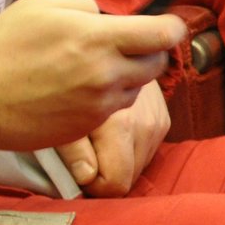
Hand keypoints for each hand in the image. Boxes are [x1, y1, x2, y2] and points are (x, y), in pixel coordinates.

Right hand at [0, 0, 184, 153]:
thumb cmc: (5, 46)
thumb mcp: (41, 5)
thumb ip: (84, 4)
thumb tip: (107, 18)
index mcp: (97, 39)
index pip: (160, 35)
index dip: (172, 26)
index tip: (169, 24)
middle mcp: (106, 75)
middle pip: (156, 63)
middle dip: (149, 50)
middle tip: (127, 42)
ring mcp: (99, 105)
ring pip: (137, 87)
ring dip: (127, 74)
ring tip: (92, 65)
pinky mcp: (89, 127)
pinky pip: (114, 108)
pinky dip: (106, 95)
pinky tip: (77, 86)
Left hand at [55, 80, 170, 196]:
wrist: (102, 40)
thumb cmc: (69, 76)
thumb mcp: (62, 111)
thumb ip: (73, 149)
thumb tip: (85, 178)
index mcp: (120, 124)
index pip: (115, 183)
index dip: (93, 185)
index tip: (78, 169)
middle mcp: (145, 125)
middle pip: (129, 177)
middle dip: (106, 170)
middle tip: (84, 149)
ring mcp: (158, 121)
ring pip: (138, 164)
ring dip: (117, 157)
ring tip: (97, 132)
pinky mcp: (163, 117)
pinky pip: (146, 148)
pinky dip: (128, 145)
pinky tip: (113, 126)